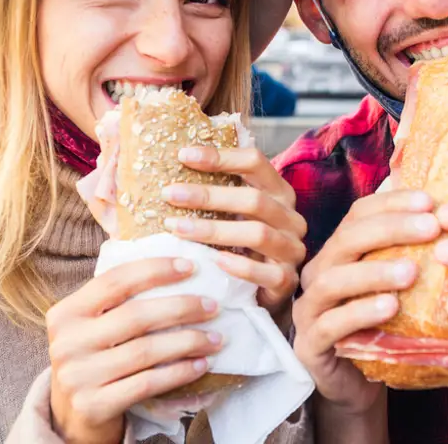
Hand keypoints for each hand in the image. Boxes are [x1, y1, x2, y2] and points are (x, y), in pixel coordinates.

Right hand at [46, 257, 223, 443]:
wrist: (71, 414)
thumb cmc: (91, 359)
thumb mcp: (90, 326)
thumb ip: (116, 300)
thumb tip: (175, 265)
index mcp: (66, 313)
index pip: (115, 281)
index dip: (155, 270)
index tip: (190, 267)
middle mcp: (67, 343)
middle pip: (135, 316)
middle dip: (181, 308)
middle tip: (212, 306)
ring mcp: (78, 376)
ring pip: (146, 351)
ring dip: (188, 342)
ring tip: (215, 338)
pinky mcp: (94, 405)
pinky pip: (148, 383)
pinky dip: (179, 372)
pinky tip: (201, 365)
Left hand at [162, 146, 306, 322]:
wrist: (264, 290)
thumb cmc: (240, 246)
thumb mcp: (232, 214)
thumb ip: (210, 194)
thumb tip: (156, 170)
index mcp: (279, 193)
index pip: (256, 163)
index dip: (222, 156)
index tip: (184, 156)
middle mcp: (290, 218)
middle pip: (254, 199)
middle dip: (209, 195)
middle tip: (169, 194)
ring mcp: (291, 249)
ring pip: (258, 234)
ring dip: (215, 230)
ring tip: (177, 228)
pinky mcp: (287, 279)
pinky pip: (267, 273)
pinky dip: (240, 267)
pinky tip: (213, 261)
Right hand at [291, 188, 437, 415]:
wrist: (358, 387)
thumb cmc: (382, 330)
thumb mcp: (398, 288)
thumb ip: (411, 253)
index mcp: (337, 253)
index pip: (358, 214)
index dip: (392, 203)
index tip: (431, 202)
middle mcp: (318, 274)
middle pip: (346, 239)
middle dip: (390, 229)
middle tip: (432, 227)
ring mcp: (309, 310)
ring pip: (333, 280)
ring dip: (374, 272)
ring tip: (412, 271)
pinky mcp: (309, 346)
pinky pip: (330, 325)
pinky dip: (360, 313)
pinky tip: (391, 308)